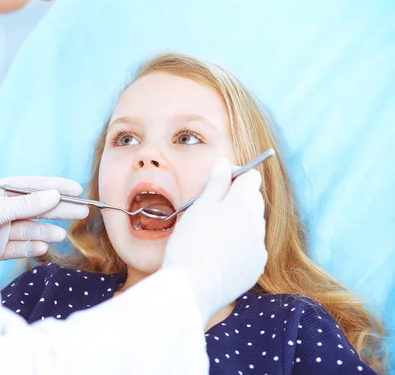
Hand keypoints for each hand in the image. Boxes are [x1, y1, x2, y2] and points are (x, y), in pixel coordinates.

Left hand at [0, 177, 88, 264]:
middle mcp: (2, 209)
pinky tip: (44, 247)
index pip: (33, 186)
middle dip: (59, 209)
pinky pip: (21, 247)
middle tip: (82, 211)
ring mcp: (2, 229)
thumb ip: (25, 204)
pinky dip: (33, 247)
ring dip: (47, 231)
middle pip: (36, 208)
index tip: (76, 188)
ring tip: (63, 234)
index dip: (55, 186)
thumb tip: (53, 194)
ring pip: (31, 228)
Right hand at [163, 157, 266, 321]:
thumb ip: (216, 183)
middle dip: (236, 199)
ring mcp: (259, 248)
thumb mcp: (199, 207)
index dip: (234, 176)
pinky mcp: (255, 267)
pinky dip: (238, 245)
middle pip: (253, 200)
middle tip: (209, 209)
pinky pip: (251, 247)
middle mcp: (258, 224)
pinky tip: (217, 254)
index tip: (216, 183)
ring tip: (210, 235)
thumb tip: (224, 162)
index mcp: (244, 204)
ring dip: (237, 223)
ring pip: (252, 224)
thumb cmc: (191, 244)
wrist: (192, 288)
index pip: (250, 177)